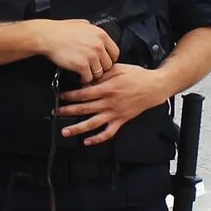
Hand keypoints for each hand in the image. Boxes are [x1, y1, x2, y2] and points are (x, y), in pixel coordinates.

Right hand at [30, 19, 119, 82]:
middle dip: (101, 68)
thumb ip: (93, 31)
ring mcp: (91, 56)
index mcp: (101, 34)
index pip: (115, 52)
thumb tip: (98, 36)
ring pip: (99, 73)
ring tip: (86, 73)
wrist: (48, 36)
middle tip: (93, 69)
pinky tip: (80, 76)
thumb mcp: (83, 24)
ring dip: (92, 74)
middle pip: (109, 64)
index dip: (109, 59)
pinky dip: (84, 79)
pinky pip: (89, 77)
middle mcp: (98, 45)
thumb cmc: (62, 30)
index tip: (103, 62)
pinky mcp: (81, 65)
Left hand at [59, 63, 173, 144]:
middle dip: (67, 111)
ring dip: (77, 128)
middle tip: (56, 113)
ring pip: (93, 123)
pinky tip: (87, 142)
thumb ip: (102, 74)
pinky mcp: (121, 120)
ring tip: (65, 131)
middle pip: (84, 109)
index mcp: (108, 88)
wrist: (154, 87)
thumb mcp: (118, 68)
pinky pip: (108, 133)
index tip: (62, 97)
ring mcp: (115, 113)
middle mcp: (109, 103)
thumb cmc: (137, 76)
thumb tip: (88, 79)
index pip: (84, 94)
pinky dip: (97, 139)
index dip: (70, 96)